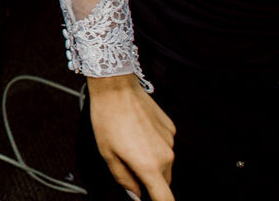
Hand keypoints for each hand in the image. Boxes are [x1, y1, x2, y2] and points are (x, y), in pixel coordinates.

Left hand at [88, 73, 175, 200]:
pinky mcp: (171, 128)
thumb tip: (135, 194)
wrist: (116, 88)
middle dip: (149, 180)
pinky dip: (154, 145)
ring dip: (152, 161)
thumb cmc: (108, 118)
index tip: (152, 200)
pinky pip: (165, 145)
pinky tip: (138, 131)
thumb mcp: (107, 154)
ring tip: (130, 142)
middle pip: (163, 181)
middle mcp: (166, 156)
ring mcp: (171, 141)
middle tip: (128, 164)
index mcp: (149, 166)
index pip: (165, 199)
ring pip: (165, 163)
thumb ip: (123, 178)